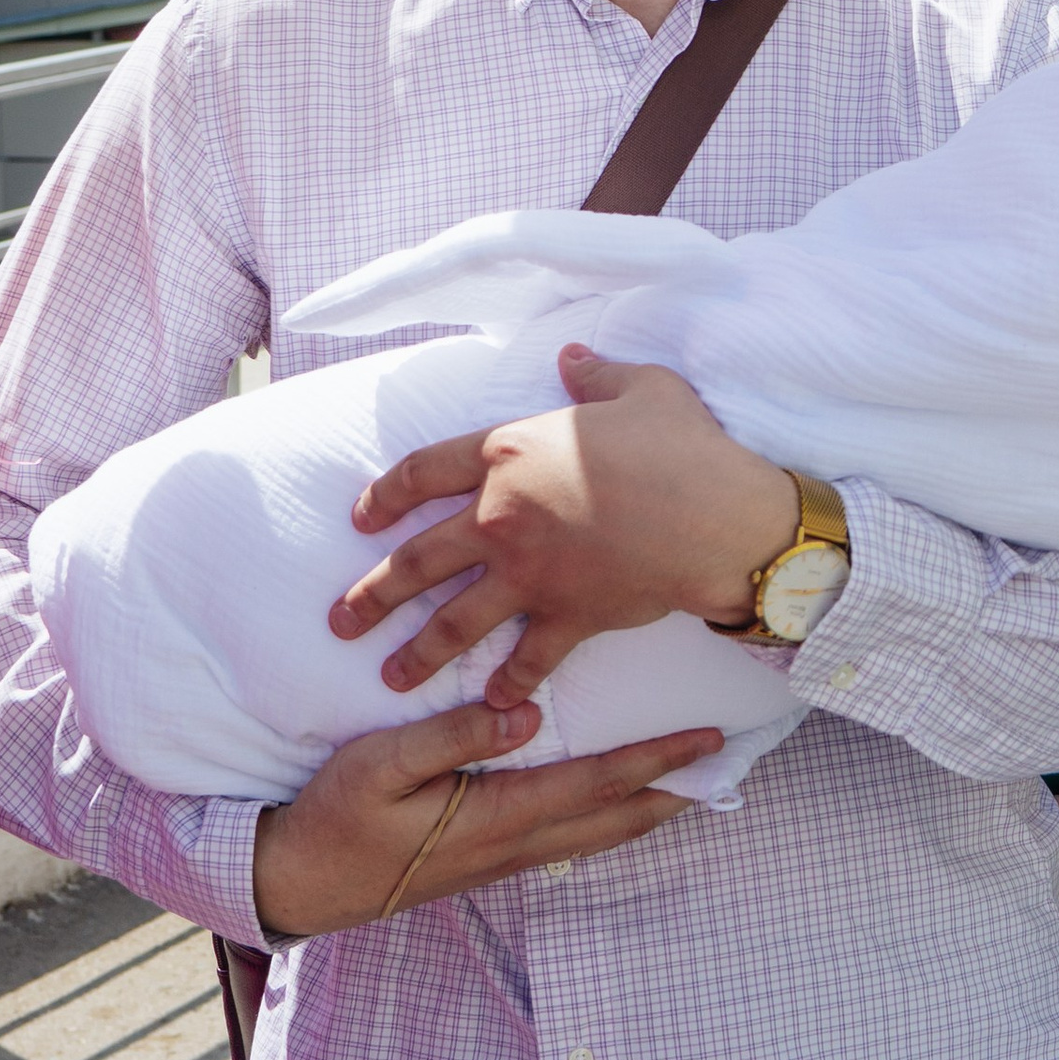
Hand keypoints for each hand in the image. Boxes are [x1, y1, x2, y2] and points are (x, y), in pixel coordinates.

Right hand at [250, 696, 724, 939]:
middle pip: (613, 819)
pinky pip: (567, 837)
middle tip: (727, 767)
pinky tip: (615, 803)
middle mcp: (511, 846)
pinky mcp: (485, 860)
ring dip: (646, 809)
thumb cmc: (333, 817)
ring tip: (689, 786)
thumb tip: (527, 716)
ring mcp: (500, 860)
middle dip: (674, 792)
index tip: (708, 741)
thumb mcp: (379, 765)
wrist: (297, 884)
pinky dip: (607, 818)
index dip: (656, 761)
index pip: (596, 785)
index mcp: (495, 818)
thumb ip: (451, 738)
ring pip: (595, 834)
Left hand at [331, 349, 801, 708]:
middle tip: (340, 620)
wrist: (718, 517)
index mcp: (509, 452)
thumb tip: (572, 355)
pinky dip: (511, 685)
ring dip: (418, 653)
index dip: (386, 493)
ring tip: (390, 676)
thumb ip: (596, 373)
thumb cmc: (681, 446)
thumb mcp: (642, 388)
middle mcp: (502, 517)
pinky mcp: (568, 617)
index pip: (424, 472)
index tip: (360, 517)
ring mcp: (530, 574)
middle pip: (417, 559)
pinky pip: (528, 659)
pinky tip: (495, 704)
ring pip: (454, 621)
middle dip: (372, 594)